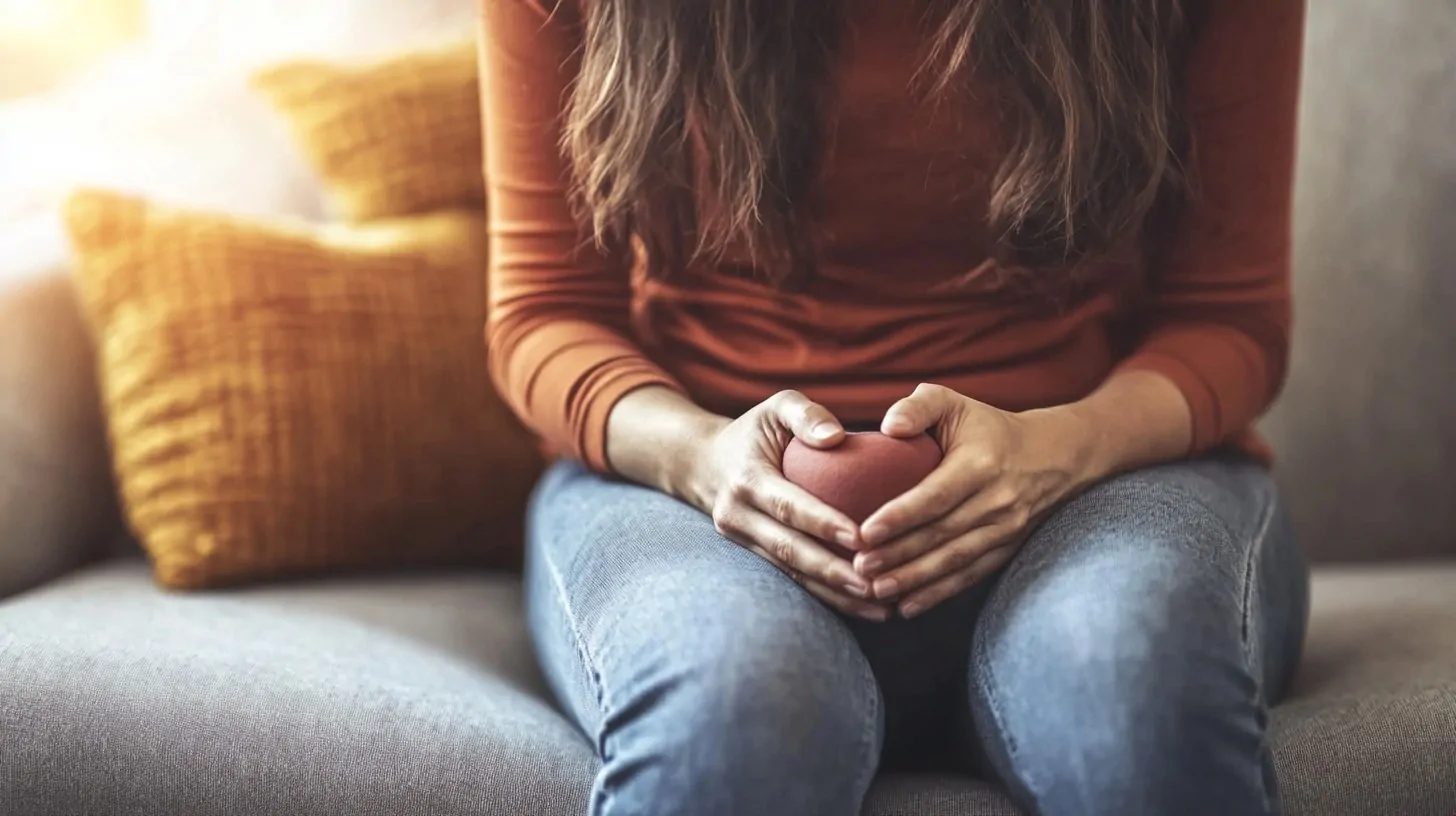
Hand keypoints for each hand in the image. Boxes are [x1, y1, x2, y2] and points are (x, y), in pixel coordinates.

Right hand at [687, 391, 892, 620]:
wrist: (703, 463)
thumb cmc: (755, 431)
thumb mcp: (776, 407)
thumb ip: (806, 414)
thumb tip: (836, 436)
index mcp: (746, 479)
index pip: (788, 505)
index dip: (822, 523)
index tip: (860, 538)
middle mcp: (737, 516)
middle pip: (790, 550)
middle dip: (833, 571)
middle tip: (877, 584)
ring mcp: (741, 541)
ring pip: (791, 574)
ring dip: (835, 594)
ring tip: (880, 607)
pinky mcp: (751, 557)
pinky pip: (791, 581)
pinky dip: (826, 596)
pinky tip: (861, 605)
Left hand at [856, 384, 1096, 617]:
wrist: (1054, 455)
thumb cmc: (987, 426)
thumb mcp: (954, 402)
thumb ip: (918, 406)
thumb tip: (888, 427)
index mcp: (980, 463)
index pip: (936, 495)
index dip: (900, 516)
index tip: (865, 532)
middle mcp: (998, 500)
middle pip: (942, 534)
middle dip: (899, 555)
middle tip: (859, 567)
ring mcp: (1006, 529)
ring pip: (955, 560)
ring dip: (914, 580)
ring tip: (876, 591)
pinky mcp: (1007, 549)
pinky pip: (970, 576)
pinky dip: (938, 594)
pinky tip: (907, 607)